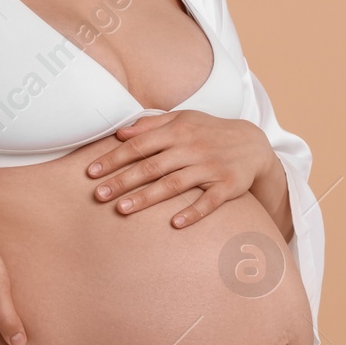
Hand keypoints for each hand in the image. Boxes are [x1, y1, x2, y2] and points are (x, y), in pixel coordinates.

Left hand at [86, 110, 279, 227]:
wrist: (254, 144)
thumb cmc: (209, 132)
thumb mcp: (183, 120)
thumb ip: (151, 124)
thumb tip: (120, 132)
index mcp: (178, 131)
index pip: (139, 145)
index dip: (114, 158)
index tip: (91, 172)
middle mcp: (192, 148)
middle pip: (151, 166)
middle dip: (123, 181)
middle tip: (98, 195)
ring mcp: (210, 167)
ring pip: (174, 184)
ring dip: (147, 197)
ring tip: (122, 210)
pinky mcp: (228, 186)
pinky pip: (209, 201)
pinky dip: (193, 212)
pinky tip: (175, 224)